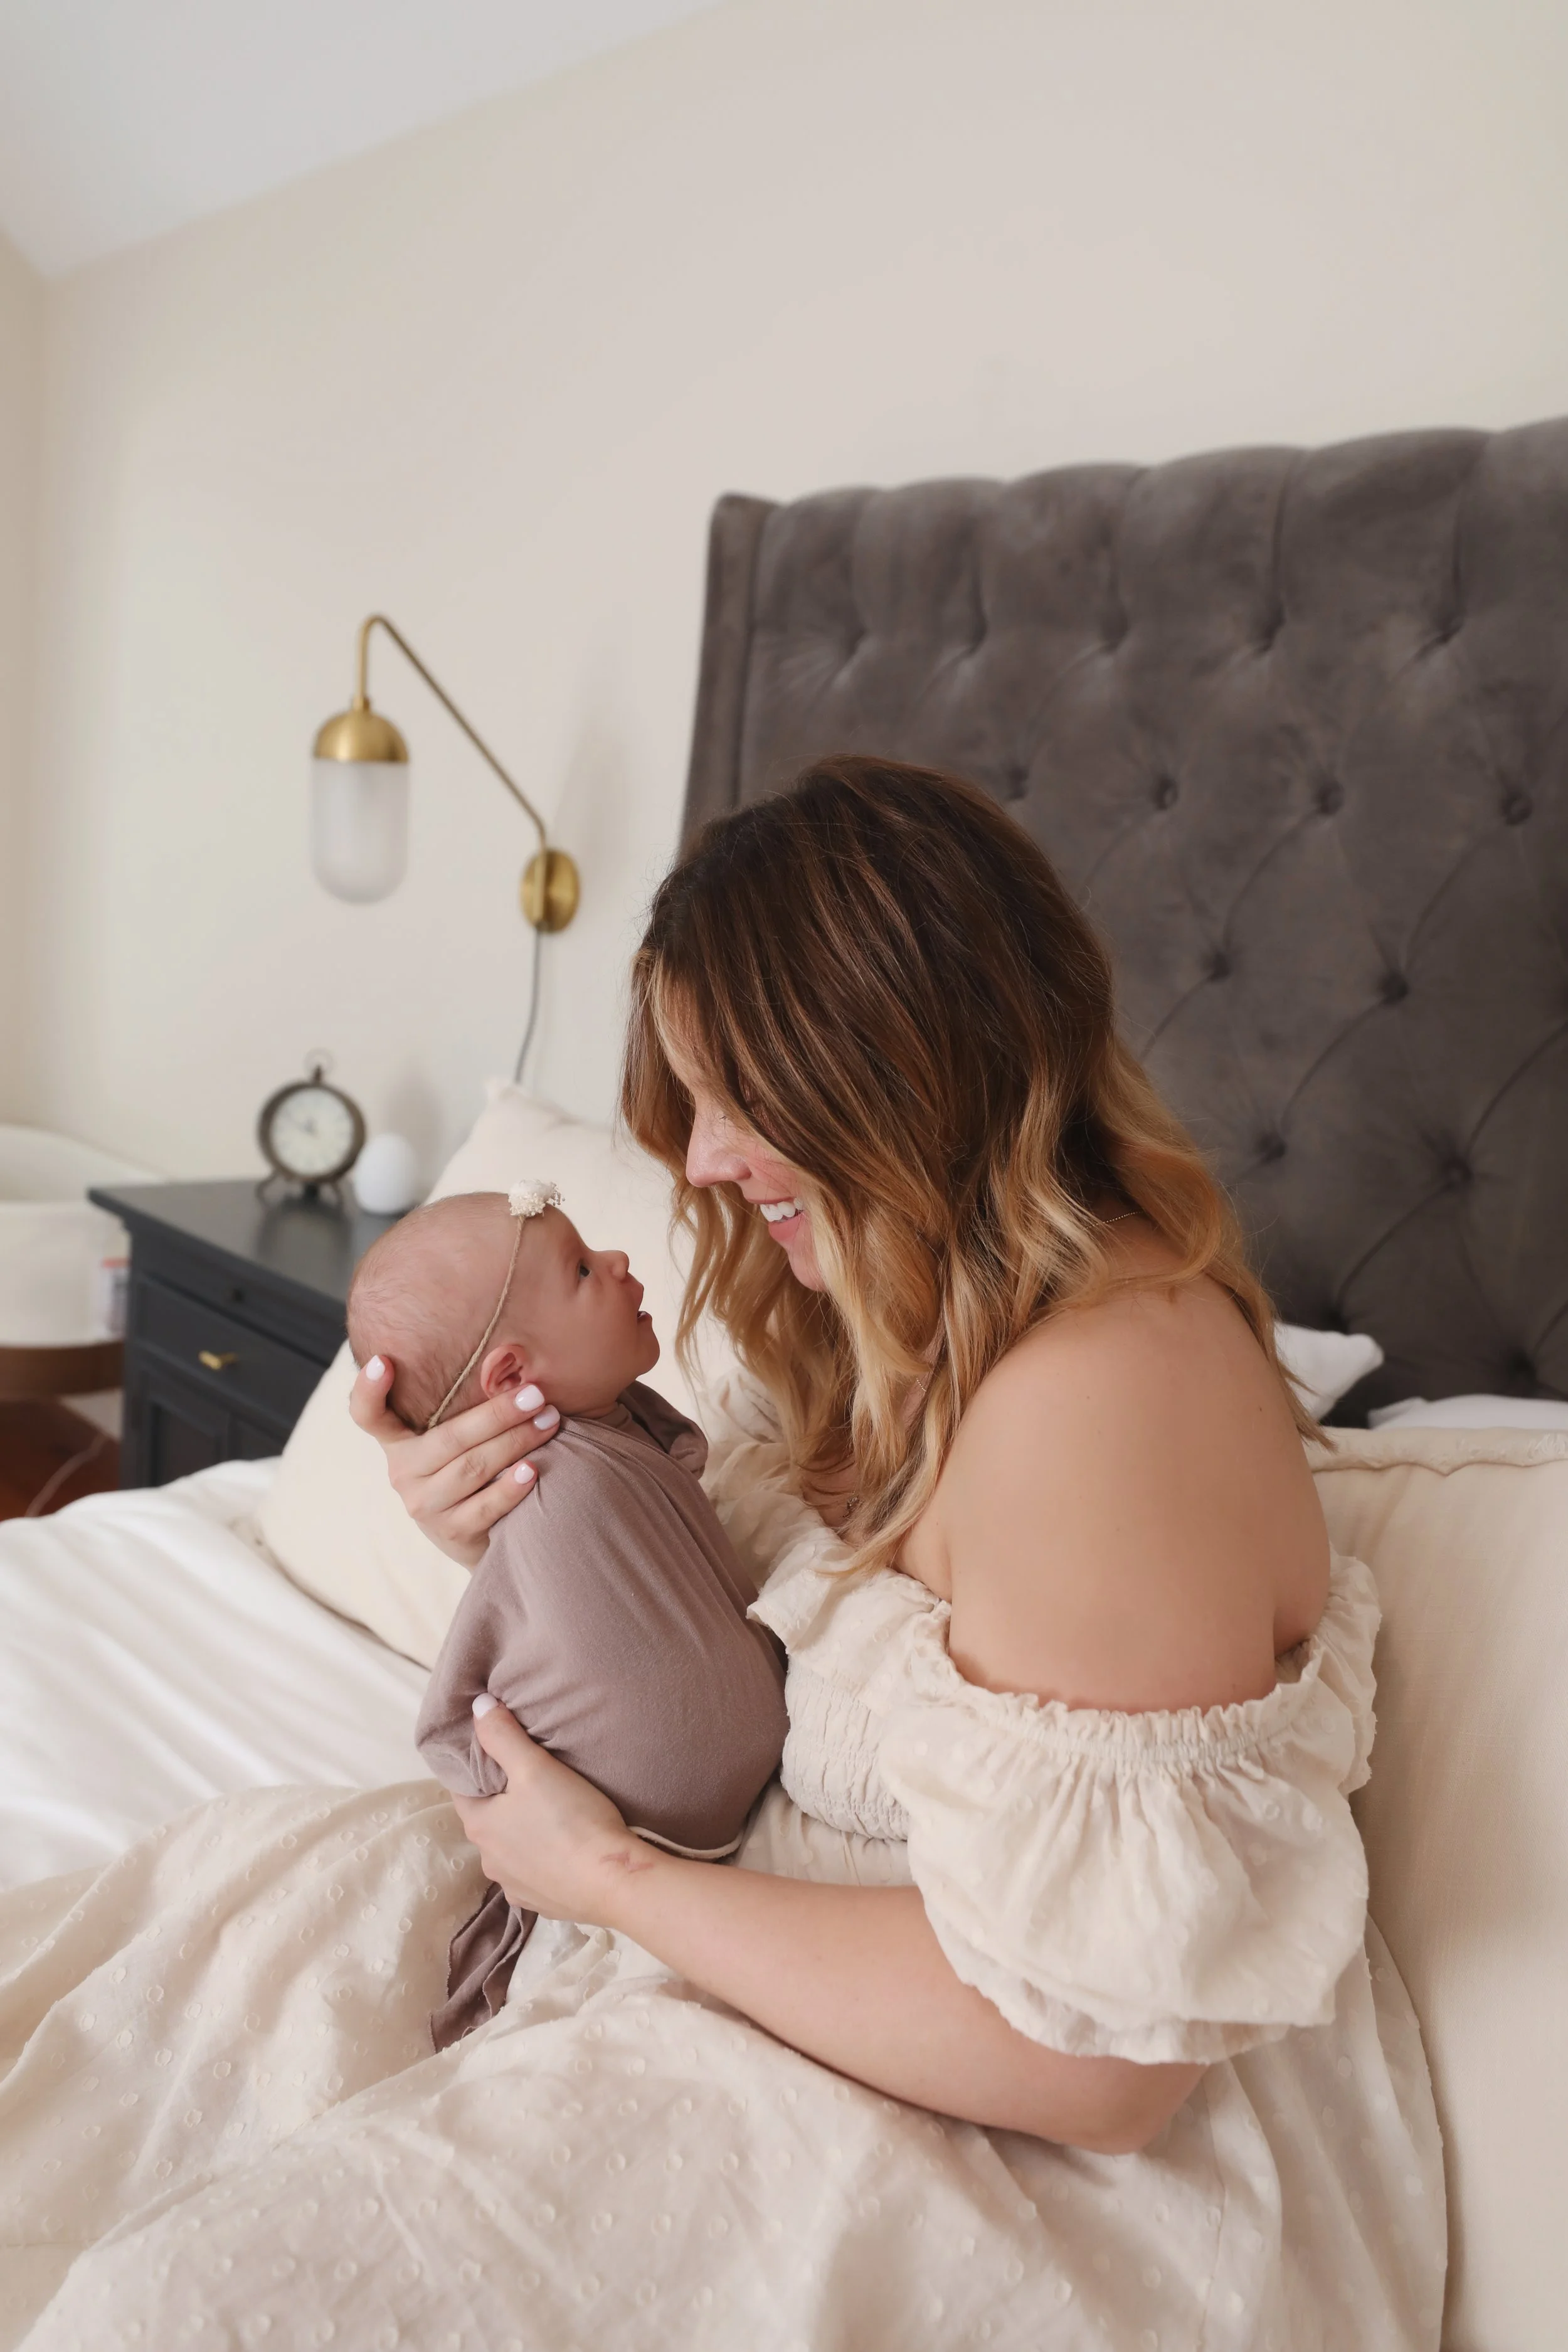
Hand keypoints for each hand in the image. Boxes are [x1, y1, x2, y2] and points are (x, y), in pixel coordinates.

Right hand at [349, 1355, 561, 1569]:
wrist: (475, 1533)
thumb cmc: (467, 1464)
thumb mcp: (450, 1437)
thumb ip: (458, 1406)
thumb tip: (507, 1357)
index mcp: (397, 1442)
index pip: (368, 1415)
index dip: (369, 1389)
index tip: (384, 1360)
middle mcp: (403, 1473)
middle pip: (449, 1438)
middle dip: (497, 1414)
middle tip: (536, 1394)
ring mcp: (425, 1506)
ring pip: (472, 1468)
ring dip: (516, 1442)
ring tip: (549, 1422)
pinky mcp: (452, 1533)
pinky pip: (485, 1507)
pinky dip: (510, 1488)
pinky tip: (533, 1470)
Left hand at [452, 1699, 656, 1926]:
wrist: (613, 1884)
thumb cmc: (571, 1821)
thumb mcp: (535, 1768)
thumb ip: (503, 1736)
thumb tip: (477, 1706)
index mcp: (480, 1826)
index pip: (462, 1788)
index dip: (476, 1766)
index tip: (496, 1750)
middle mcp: (489, 1859)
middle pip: (488, 1818)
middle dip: (503, 1799)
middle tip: (530, 1775)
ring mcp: (514, 1885)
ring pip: (511, 1847)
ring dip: (523, 1831)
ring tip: (551, 1812)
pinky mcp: (541, 1902)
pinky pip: (533, 1873)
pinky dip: (542, 1858)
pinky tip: (563, 1848)